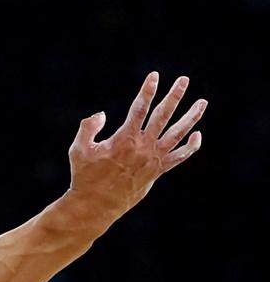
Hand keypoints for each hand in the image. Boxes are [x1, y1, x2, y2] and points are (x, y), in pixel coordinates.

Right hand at [67, 71, 206, 223]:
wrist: (96, 205)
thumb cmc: (84, 176)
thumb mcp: (78, 150)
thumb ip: (88, 128)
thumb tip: (102, 114)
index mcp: (124, 139)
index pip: (140, 109)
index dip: (147, 91)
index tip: (154, 76)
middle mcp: (143, 147)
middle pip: (163, 115)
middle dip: (174, 96)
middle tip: (184, 80)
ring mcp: (153, 159)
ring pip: (178, 133)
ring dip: (191, 116)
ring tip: (202, 102)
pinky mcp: (157, 171)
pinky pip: (179, 157)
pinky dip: (190, 146)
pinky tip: (197, 135)